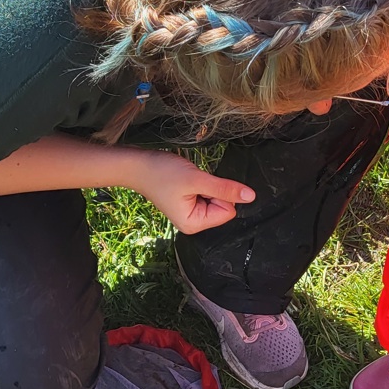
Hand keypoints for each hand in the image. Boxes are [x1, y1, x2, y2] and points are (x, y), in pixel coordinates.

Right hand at [128, 151, 254, 233]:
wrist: (137, 164)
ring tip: (188, 181)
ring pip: (217, 199)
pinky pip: (208, 195)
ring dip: (207, 186)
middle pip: (223, 207)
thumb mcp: (196, 179)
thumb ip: (224, 189)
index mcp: (194, 224)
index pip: (227, 212)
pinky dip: (202, 185)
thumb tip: (251, 197)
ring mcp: (191, 214)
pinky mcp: (189, 204)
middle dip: (213, 190)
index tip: (202, 186)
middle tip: (193, 182)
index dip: (220, 195)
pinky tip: (187, 181)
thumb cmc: (162, 172)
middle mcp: (193, 224)